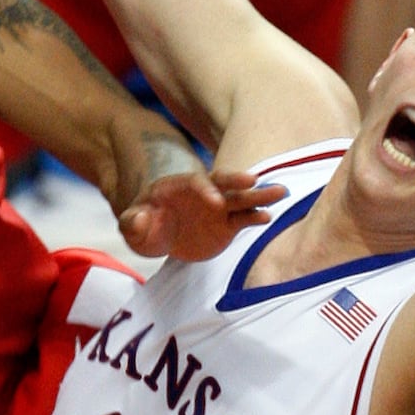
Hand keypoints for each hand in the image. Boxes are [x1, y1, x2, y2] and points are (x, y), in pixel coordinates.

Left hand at [118, 168, 288, 262]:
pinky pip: (243, 219)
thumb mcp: (132, 226)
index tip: (216, 202)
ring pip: (240, 198)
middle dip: (237, 181)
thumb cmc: (144, 225)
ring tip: (282, 192)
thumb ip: (133, 222)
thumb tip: (141, 219)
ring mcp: (217, 208)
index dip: (205, 190)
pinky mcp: (227, 224)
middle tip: (254, 181)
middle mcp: (203, 193)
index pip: (195, 183)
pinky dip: (255, 217)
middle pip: (223, 183)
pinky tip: (268, 217)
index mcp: (179, 187)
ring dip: (259, 195)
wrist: (158, 233)